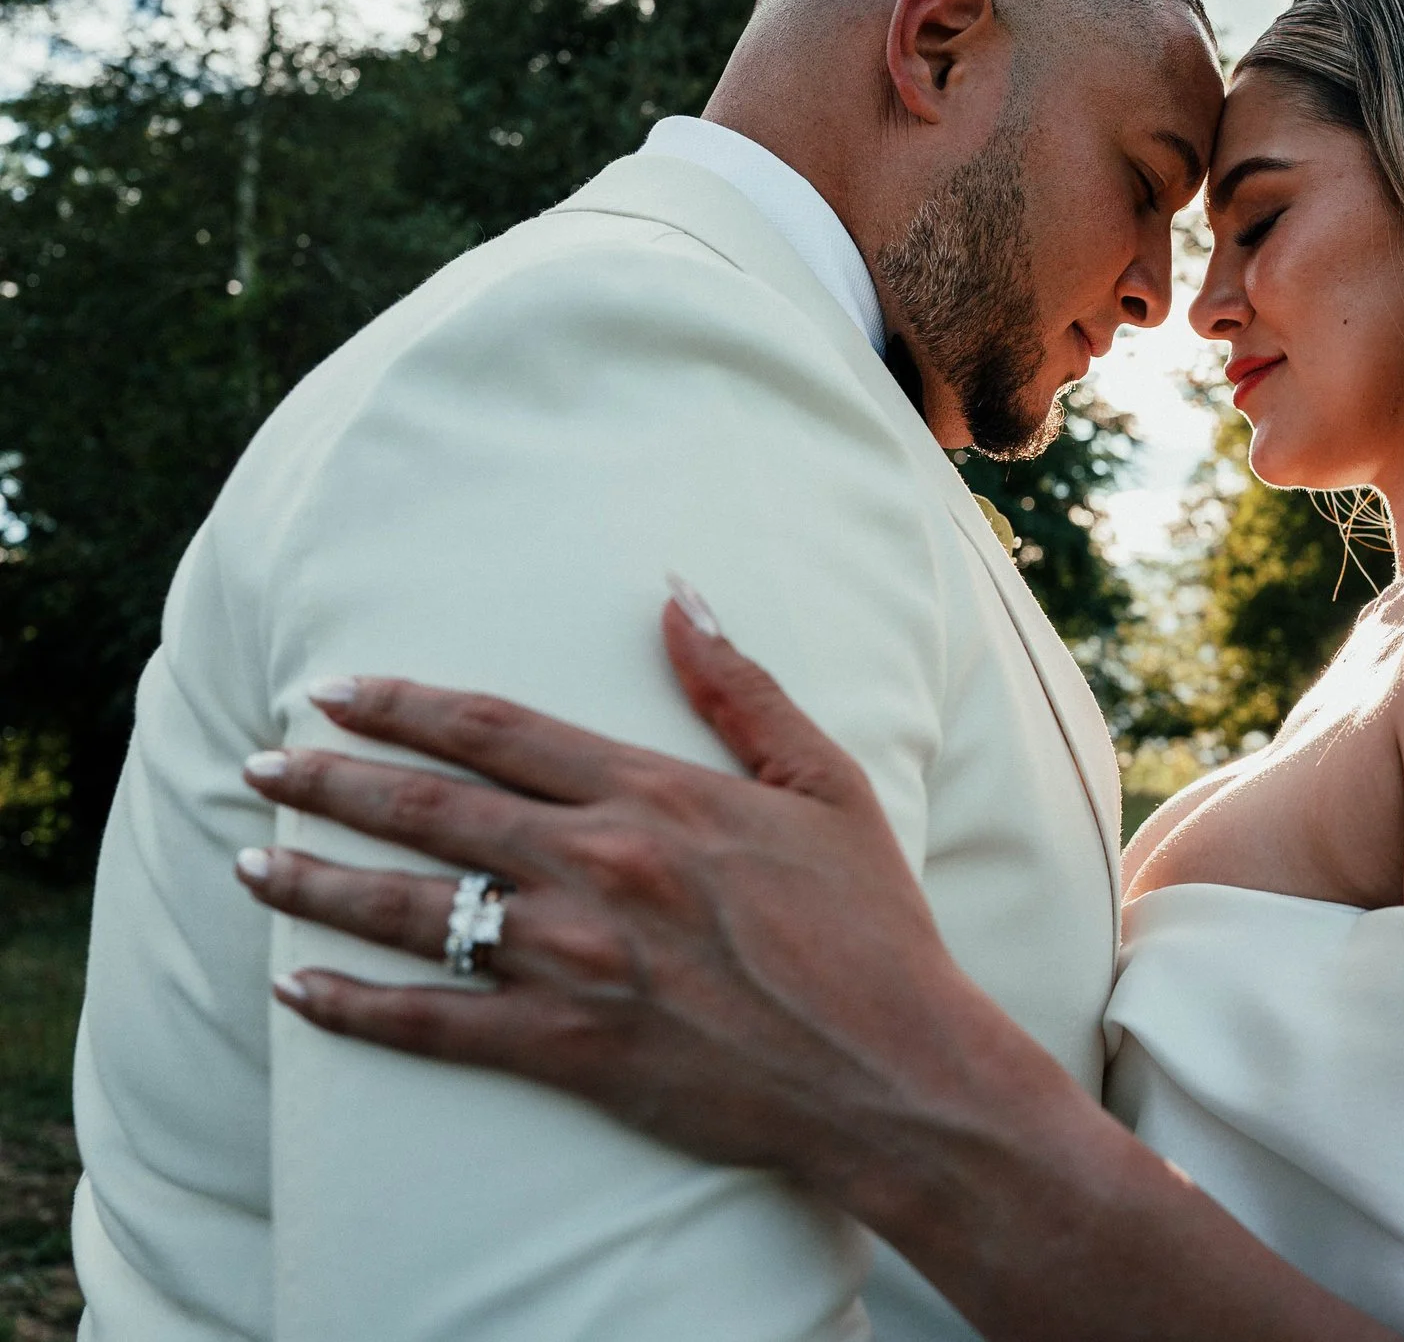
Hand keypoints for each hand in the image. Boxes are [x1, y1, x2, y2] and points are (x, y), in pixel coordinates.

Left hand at [235, 599, 1402, 1340]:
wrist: (893, 1069)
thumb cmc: (871, 925)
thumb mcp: (826, 782)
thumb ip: (742, 687)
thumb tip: (680, 593)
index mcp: (655, 794)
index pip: (495, 728)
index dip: (403, 702)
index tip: (334, 691)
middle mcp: (598, 866)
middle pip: (428, 808)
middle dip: (328, 782)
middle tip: (260, 765)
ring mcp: (574, 961)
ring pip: (412, 909)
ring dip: (317, 881)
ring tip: (251, 862)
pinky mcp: (567, 1049)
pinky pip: (431, 1025)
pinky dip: (355, 1006)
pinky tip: (301, 989)